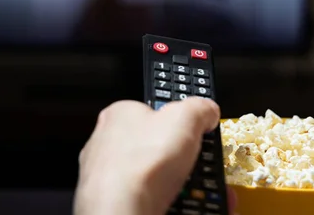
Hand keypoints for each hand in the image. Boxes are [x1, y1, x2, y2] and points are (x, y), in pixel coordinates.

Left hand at [74, 98, 236, 214]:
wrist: (121, 211)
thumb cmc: (142, 163)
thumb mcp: (185, 117)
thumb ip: (199, 108)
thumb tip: (207, 110)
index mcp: (120, 115)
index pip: (152, 110)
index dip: (177, 121)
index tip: (196, 130)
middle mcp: (106, 144)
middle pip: (153, 145)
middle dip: (180, 157)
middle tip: (199, 164)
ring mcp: (106, 176)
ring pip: (150, 176)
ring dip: (177, 182)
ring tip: (197, 190)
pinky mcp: (112, 202)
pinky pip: (145, 199)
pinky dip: (167, 202)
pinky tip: (181, 205)